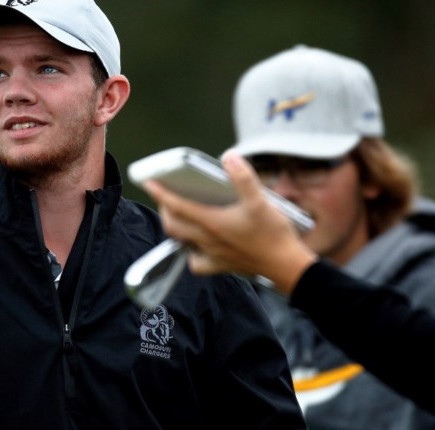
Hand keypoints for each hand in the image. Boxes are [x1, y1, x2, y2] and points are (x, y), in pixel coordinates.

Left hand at [143, 149, 317, 293]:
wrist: (286, 266)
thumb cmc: (273, 234)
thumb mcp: (261, 201)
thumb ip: (243, 178)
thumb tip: (229, 157)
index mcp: (212, 223)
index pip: (177, 206)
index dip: (161, 193)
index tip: (148, 183)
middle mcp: (207, 240)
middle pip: (173, 225)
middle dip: (165, 210)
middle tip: (166, 197)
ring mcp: (212, 255)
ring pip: (182, 242)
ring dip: (176, 229)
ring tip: (178, 216)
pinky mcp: (220, 266)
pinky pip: (197, 263)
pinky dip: (191, 254)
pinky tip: (197, 247)